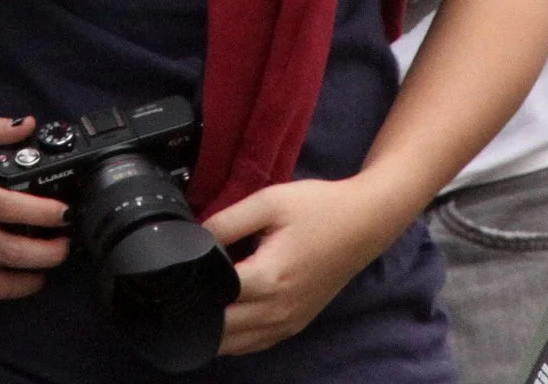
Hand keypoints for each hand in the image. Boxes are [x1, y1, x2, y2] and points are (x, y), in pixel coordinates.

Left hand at [205, 177, 393, 355]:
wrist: (363, 223)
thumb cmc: (317, 209)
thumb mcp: (268, 202)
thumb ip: (227, 222)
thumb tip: (194, 238)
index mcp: (269, 279)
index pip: (214, 296)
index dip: (193, 282)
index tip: (183, 267)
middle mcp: (278, 310)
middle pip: (221, 329)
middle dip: (200, 310)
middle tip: (187, 285)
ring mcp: (288, 322)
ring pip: (236, 345)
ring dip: (216, 328)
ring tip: (203, 299)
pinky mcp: (295, 324)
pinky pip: (255, 344)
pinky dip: (236, 336)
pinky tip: (227, 315)